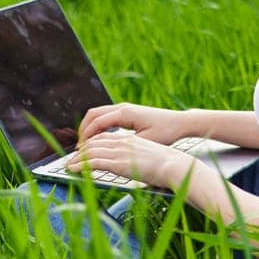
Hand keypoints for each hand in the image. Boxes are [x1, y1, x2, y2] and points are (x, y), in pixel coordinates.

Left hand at [71, 132, 195, 190]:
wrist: (175, 165)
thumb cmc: (167, 164)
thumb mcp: (149, 156)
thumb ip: (137, 158)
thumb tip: (134, 167)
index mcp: (129, 139)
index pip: (103, 137)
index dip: (91, 143)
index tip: (83, 151)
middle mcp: (121, 142)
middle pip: (93, 142)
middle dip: (80, 150)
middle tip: (72, 158)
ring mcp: (119, 152)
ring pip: (90, 151)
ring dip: (77, 158)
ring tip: (68, 165)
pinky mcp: (118, 162)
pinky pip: (93, 162)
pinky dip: (80, 165)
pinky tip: (73, 170)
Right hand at [78, 103, 192, 144]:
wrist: (180, 122)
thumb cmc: (166, 132)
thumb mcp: (145, 141)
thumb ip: (125, 144)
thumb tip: (107, 151)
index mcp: (125, 113)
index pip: (97, 122)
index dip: (86, 136)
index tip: (80, 150)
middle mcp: (122, 107)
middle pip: (93, 114)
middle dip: (83, 130)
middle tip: (79, 147)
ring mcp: (124, 107)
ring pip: (98, 113)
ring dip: (89, 127)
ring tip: (85, 143)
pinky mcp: (128, 111)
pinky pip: (106, 116)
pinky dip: (98, 126)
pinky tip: (98, 138)